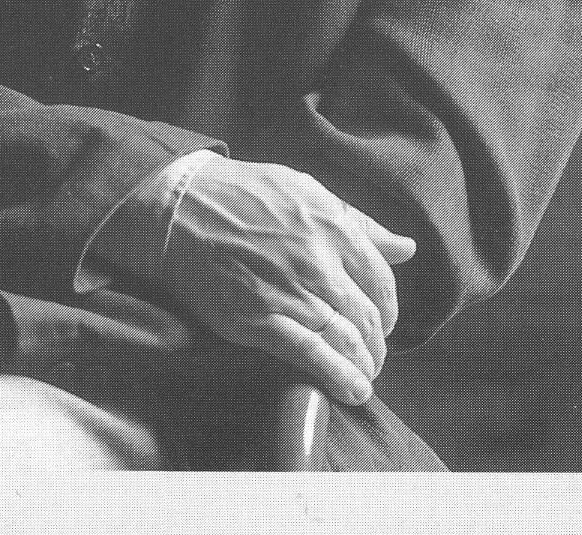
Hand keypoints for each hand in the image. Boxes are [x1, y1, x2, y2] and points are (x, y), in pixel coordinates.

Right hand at [153, 158, 415, 405]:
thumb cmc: (237, 194)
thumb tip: (406, 248)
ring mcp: (290, 292)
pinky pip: (312, 355)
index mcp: (332, 228)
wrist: (175, 207)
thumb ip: (357, 222)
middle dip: (376, 344)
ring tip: (362, 378)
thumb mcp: (303, 191)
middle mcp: (318, 262)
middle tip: (371, 357)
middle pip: (366, 317)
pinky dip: (337, 376)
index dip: (386, 309)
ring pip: (346, 340)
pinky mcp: (259, 319)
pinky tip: (351, 390)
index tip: (379, 323)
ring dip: (362, 366)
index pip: (381, 281)